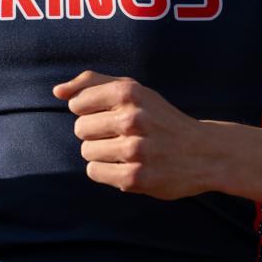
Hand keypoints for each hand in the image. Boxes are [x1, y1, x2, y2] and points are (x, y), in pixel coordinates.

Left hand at [53, 70, 214, 199]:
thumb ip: (93, 83)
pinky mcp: (136, 178)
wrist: (204, 152)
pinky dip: (105, 171)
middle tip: (120, 135)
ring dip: (101, 153)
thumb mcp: (134, 91)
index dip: (89, 111)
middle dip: (95, 133)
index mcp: (129, 93)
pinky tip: (125, 166)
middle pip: (80, 129)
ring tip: (125, 151)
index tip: (109, 116)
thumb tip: (57, 91)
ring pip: (86, 152)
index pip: (77, 104)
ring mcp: (135, 150)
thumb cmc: (161, 118)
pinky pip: (94, 172)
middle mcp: (132, 119)